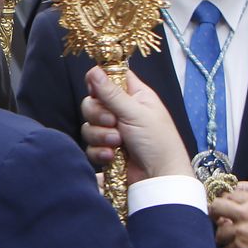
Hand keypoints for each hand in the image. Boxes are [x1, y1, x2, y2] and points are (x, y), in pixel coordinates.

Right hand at [79, 67, 193, 182]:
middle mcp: (122, 110)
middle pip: (92, 102)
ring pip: (88, 124)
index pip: (111, 77)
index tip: (96, 90)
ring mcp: (112, 130)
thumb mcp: (135, 113)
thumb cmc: (157, 141)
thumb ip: (111, 93)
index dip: (100, 81)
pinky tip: (112, 156)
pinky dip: (99, 151)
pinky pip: (90, 145)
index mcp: (134, 95)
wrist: (158, 177)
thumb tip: (93, 70)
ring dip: (100, 135)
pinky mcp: (106, 149)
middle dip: (98, 114)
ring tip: (118, 143)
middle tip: (113, 122)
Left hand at [209, 182, 247, 247]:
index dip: (224, 201)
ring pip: (220, 232)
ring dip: (223, 237)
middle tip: (215, 218)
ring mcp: (241, 232)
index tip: (222, 207)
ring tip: (230, 240)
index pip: (230, 195)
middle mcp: (246, 215)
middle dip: (213, 213)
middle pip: (217, 207)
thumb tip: (236, 204)